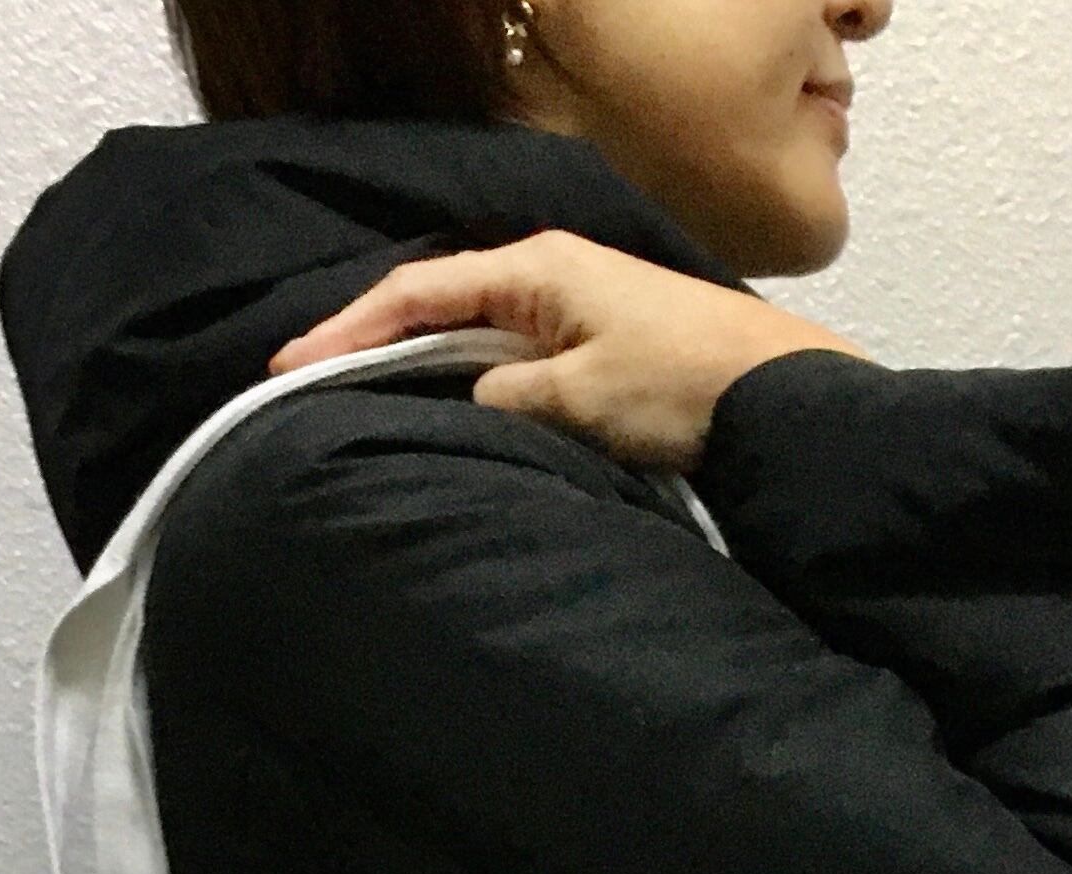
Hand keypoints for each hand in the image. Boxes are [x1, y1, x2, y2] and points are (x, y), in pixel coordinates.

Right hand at [265, 228, 875, 473]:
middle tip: (302, 379)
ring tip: (352, 397)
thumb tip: (469, 397)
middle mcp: (547, 274)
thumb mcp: (578, 398)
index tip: (294, 363)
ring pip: (466, 331)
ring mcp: (570, 308)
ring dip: (412, 362)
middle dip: (368, 340)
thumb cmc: (683, 388)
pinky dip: (460, 378)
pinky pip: (503, 356)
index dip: (350, 327)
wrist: (778, 399)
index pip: (417, 290)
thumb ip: (505, 395)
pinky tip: (436, 407)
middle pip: (433, 302)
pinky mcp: (591, 347)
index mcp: (536, 268)